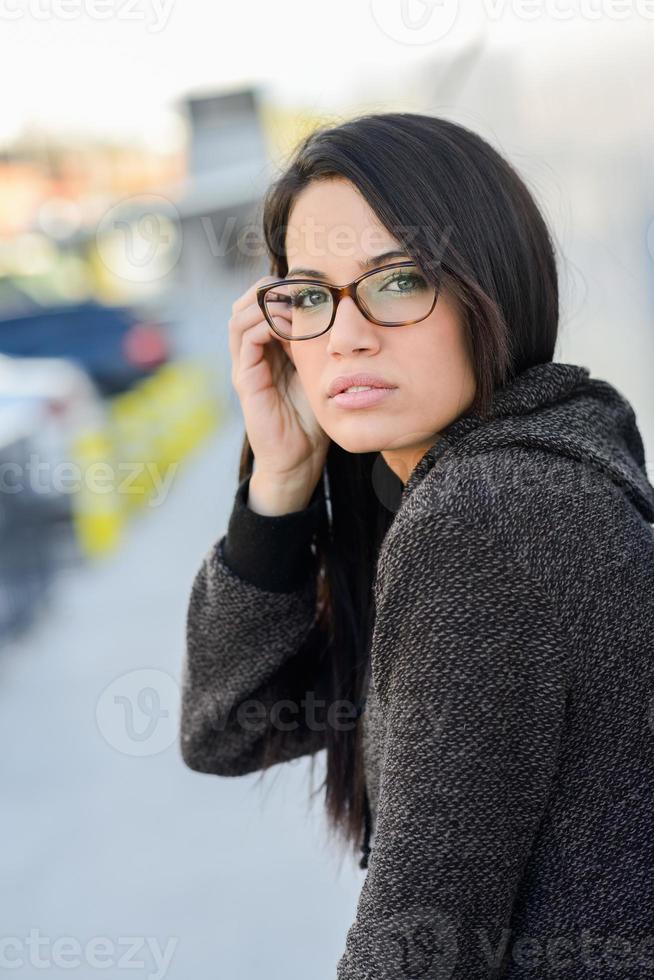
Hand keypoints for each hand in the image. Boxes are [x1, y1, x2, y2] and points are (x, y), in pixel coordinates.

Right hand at [228, 275, 330, 501]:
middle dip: (269, 288)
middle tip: (298, 285)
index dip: (281, 288)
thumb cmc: (313, 419)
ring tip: (292, 302)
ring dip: (266, 303)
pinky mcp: (245, 381)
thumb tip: (338, 311)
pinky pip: (246, 340)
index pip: (262, 304)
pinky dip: (265, 325)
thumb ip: (319, 345)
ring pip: (240, 317)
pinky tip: (288, 325)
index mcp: (268, 349)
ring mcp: (245, 367)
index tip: (309, 283)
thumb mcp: (320, 372)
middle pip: (245, 304)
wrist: (300, 459)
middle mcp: (251, 354)